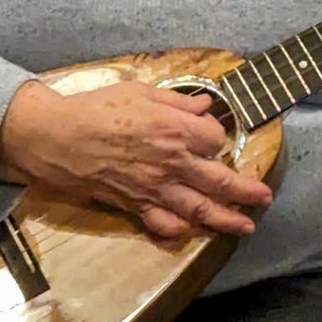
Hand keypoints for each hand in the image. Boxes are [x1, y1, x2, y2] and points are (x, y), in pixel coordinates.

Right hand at [0, 78, 272, 241]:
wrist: (57, 138)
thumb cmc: (96, 108)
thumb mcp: (140, 91)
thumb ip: (177, 101)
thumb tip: (206, 105)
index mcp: (175, 129)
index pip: (215, 139)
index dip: (217, 137)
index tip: (210, 135)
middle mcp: (172, 162)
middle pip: (220, 180)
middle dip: (246, 190)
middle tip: (265, 197)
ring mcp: (155, 188)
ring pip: (200, 209)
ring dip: (226, 219)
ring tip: (246, 226)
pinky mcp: (135, 205)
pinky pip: (163, 223)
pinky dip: (179, 230)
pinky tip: (191, 231)